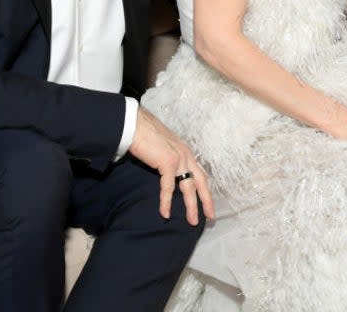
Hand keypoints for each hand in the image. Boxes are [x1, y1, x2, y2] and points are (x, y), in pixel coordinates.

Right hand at [129, 107, 214, 224]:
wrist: (136, 125)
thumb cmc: (145, 135)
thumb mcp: (163, 148)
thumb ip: (169, 159)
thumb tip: (168, 173)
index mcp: (186, 151)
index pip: (200, 173)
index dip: (205, 189)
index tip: (208, 203)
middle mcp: (186, 155)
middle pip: (201, 182)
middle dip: (206, 200)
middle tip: (210, 217)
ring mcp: (179, 158)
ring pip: (189, 187)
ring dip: (191, 206)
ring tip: (192, 222)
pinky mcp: (168, 162)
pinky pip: (168, 187)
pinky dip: (166, 202)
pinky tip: (165, 213)